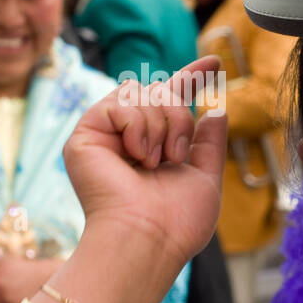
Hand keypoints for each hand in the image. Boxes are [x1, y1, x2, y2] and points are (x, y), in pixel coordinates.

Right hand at [31, 57, 226, 302]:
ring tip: (155, 162)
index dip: (192, 78)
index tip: (215, 63)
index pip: (171, 102)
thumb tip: (216, 111)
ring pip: (142, 93)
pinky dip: (138, 128)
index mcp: (155, 148)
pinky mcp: (85, 137)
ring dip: (161, 126)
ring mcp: (105, 137)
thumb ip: (210, 144)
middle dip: (178, 116)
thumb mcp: (205, 177)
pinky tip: (137, 156)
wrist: (149, 239)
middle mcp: (128, 139)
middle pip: (160, 92)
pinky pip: (120, 103)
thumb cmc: (177, 222)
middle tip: (174, 155)